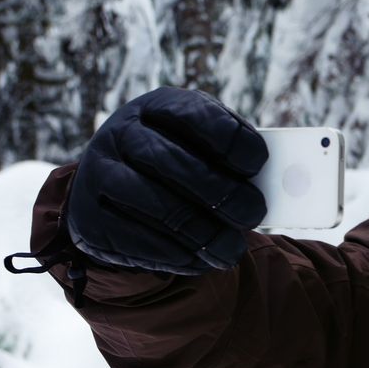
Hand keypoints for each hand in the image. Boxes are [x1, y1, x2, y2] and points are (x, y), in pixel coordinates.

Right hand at [66, 87, 267, 273]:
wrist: (113, 196)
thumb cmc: (177, 167)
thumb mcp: (201, 149)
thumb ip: (233, 159)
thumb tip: (279, 184)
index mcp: (156, 107)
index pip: (193, 115)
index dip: (229, 139)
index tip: (257, 163)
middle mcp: (120, 134)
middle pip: (172, 162)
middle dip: (221, 192)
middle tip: (254, 213)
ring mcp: (97, 175)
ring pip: (157, 206)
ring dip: (204, 233)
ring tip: (233, 249)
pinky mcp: (89, 220)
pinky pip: (138, 241)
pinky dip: (178, 256)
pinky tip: (201, 260)